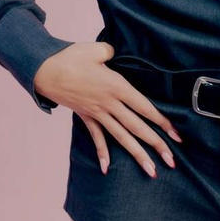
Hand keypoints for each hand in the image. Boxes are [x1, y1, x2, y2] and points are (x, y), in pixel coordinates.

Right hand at [33, 41, 183, 177]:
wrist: (44, 71)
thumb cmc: (71, 58)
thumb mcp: (96, 49)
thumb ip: (111, 52)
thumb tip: (116, 55)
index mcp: (116, 87)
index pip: (144, 107)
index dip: (161, 121)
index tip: (175, 134)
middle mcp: (109, 104)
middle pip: (137, 127)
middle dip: (156, 144)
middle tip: (172, 161)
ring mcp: (97, 113)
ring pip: (121, 137)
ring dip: (137, 154)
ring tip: (151, 171)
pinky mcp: (85, 116)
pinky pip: (96, 137)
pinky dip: (102, 152)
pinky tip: (106, 168)